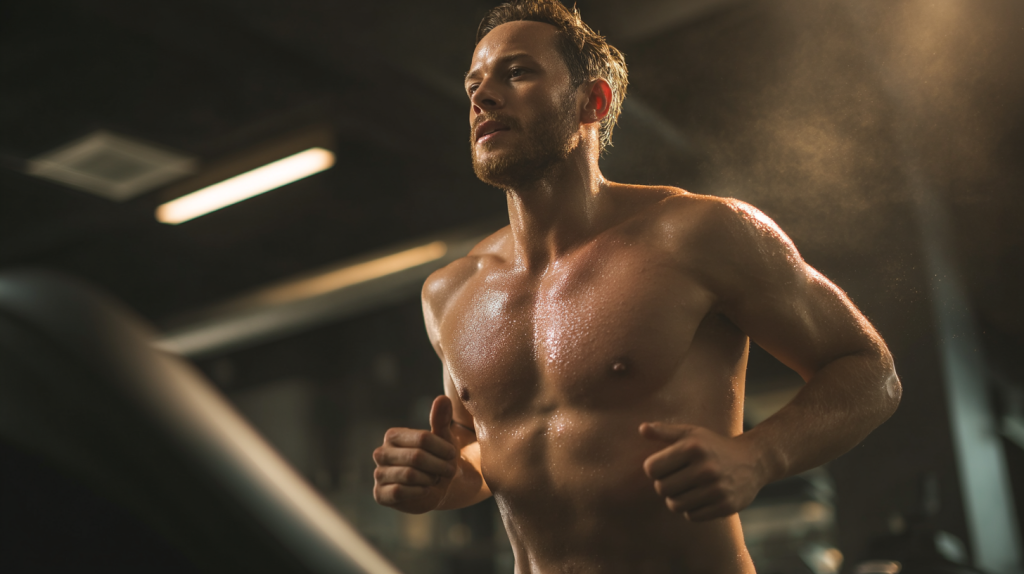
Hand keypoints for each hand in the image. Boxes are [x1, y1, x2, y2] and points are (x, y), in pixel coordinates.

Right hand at [373, 395, 458, 513]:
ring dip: (429, 479)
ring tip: (434, 479)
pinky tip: (424, 490)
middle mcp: (381, 452)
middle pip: (417, 457)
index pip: (422, 439)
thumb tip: (442, 398)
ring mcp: (378, 474)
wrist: (436, 488)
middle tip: (447, 470)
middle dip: (438, 466)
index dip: (443, 449)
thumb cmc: (438, 459)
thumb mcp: (443, 439)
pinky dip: (418, 491)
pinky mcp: (380, 494)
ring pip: (410, 475)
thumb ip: (441, 419)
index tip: (452, 455)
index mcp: (393, 435)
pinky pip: (399, 491)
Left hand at [639, 422, 766, 520]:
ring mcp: (717, 489)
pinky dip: (692, 509)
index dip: (654, 468)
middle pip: (662, 489)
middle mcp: (706, 468)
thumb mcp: (691, 433)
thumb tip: (642, 428)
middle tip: (676, 479)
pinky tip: (701, 497)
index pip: (651, 468)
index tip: (664, 466)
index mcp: (693, 447)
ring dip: (676, 499)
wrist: (753, 461)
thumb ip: (664, 431)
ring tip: (686, 489)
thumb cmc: (713, 446)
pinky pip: (692, 516)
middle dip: (664, 485)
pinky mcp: (726, 506)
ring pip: (675, 505)